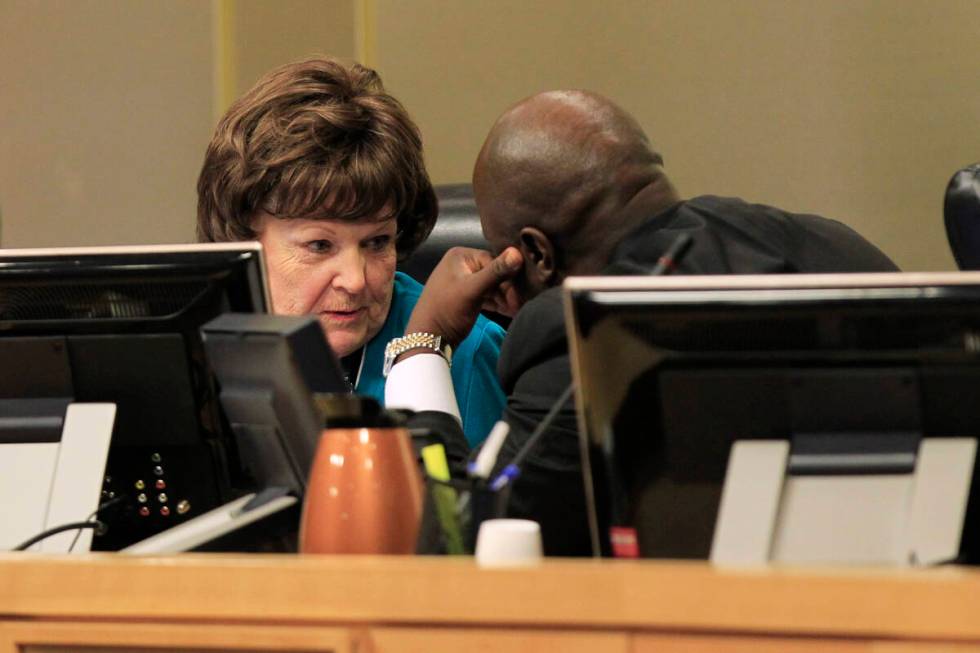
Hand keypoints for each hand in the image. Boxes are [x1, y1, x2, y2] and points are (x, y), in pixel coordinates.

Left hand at [406, 246, 522, 347]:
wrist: (428, 339)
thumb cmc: (447, 311)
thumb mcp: (473, 290)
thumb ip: (496, 272)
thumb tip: (518, 252)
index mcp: (460, 256)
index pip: (494, 260)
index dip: (508, 277)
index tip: (519, 295)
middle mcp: (461, 264)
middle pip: (494, 273)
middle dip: (508, 290)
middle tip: (519, 305)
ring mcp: (463, 281)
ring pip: (492, 285)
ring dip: (505, 298)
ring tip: (515, 310)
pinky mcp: (465, 296)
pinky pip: (486, 296)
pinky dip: (497, 303)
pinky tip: (509, 312)